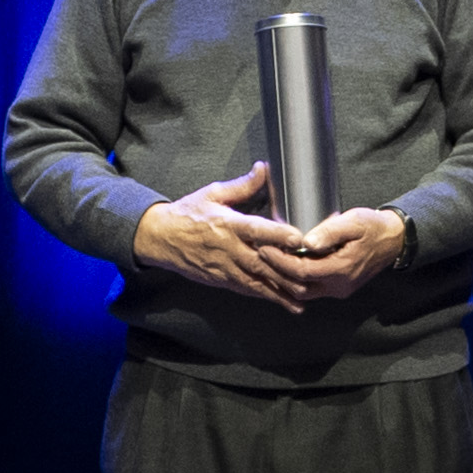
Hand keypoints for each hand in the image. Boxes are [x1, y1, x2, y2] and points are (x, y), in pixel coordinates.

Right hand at [133, 162, 304, 310]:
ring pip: (259, 282)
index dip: (278, 235)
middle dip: (287, 270)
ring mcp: (226, 268)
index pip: (256, 230)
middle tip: (312, 274)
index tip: (298, 238)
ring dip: (283, 289)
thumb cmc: (188, 213)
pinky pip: (249, 290)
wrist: (161, 238)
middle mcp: (229, 249)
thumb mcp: (213, 194)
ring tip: (306, 295)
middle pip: (262, 262)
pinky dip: (269, 297)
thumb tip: (263, 169)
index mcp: (228, 224)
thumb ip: (242, 185)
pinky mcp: (223, 280)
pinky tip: (288, 303)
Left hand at [268, 207, 409, 300]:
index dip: (280, 261)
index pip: (303, 271)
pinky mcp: (338, 288)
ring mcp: (339, 290)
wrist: (394, 240)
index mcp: (342, 269)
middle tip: (259, 254)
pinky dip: (295, 281)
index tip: (264, 248)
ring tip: (268, 259)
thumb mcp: (354, 221)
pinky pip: (311, 290)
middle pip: (298, 287)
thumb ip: (330, 232)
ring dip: (284, 278)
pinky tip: (283, 267)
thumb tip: (306, 242)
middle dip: (276, 272)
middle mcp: (339, 286)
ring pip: (303, 292)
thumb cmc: (373, 227)